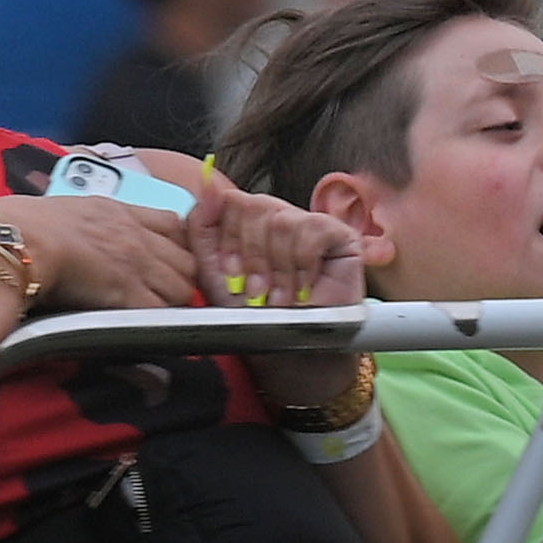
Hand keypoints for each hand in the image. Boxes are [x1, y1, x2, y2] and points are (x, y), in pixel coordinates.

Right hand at [0, 192, 198, 310]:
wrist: (18, 240)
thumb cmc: (25, 226)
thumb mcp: (68, 209)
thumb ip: (90, 221)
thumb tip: (83, 234)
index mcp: (120, 211)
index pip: (174, 223)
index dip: (178, 244)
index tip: (169, 259)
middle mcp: (136, 235)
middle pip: (187, 259)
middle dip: (180, 277)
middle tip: (165, 292)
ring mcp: (136, 264)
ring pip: (182, 286)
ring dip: (172, 302)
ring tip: (155, 312)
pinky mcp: (127, 293)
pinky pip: (162, 311)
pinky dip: (159, 320)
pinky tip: (145, 324)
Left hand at [186, 165, 364, 309]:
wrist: (291, 358)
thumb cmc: (256, 321)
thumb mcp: (215, 276)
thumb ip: (202, 230)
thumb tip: (206, 185)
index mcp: (247, 224)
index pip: (229, 200)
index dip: (228, 239)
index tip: (230, 273)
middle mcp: (278, 218)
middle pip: (253, 206)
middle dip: (251, 258)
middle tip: (256, 293)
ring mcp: (310, 223)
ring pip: (281, 220)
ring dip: (277, 269)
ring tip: (281, 298)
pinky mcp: (340, 235)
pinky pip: (311, 230)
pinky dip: (302, 265)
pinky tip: (304, 289)